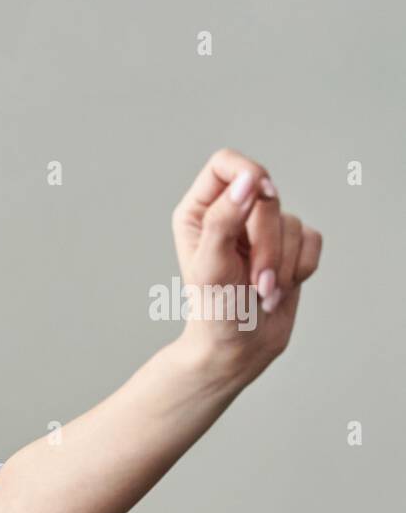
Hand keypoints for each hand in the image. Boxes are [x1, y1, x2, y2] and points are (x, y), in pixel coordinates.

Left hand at [170, 148, 322, 384]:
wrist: (238, 348)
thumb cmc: (216, 312)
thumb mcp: (212, 266)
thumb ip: (224, 219)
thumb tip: (247, 181)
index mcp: (199, 213)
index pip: (226, 164)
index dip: (248, 173)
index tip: (262, 195)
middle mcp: (229, 215)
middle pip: (266, 194)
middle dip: (267, 242)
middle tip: (255, 280)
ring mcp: (260, 230)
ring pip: (292, 221)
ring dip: (281, 263)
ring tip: (262, 293)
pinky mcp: (289, 246)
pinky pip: (313, 239)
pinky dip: (301, 267)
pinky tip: (279, 289)